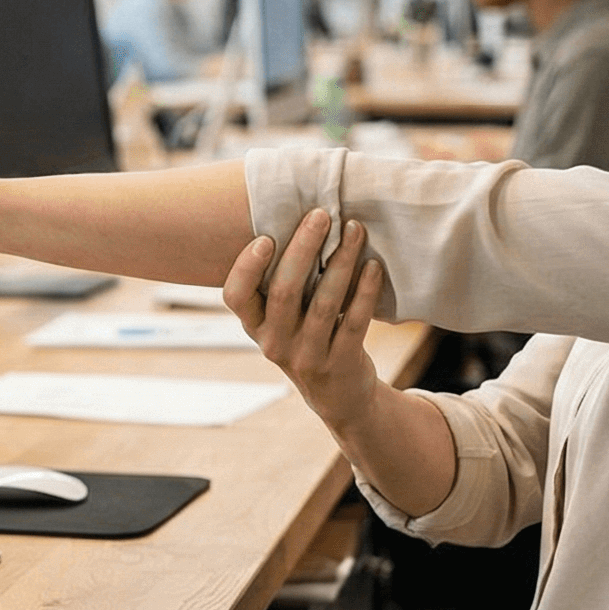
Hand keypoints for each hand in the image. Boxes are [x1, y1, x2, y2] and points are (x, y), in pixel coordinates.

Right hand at [225, 209, 387, 433]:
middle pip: (285, 291)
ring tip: (354, 229)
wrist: (337, 395)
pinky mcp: (342, 363)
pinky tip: (373, 265)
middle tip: (321, 214)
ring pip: (324, 303)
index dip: (246, 267)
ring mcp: (309, 356)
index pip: (235, 296)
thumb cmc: (307, 338)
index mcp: (255, 327)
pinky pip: (355, 321)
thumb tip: (298, 219)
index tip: (266, 237)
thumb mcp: (281, 320)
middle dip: (304, 248)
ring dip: (341, 261)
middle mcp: (275, 344)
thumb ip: (280, 282)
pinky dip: (365, 290)